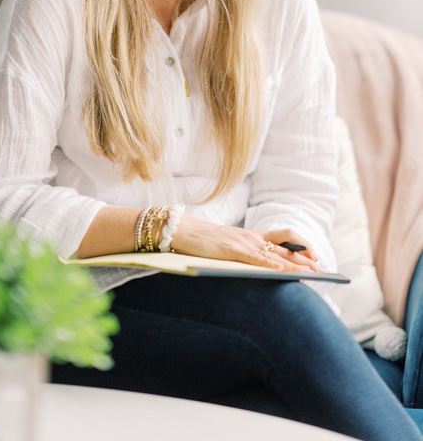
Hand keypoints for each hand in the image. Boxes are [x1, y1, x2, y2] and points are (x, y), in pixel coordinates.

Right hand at [172, 216, 321, 272]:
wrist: (182, 230)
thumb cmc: (202, 242)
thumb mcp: (227, 248)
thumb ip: (243, 255)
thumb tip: (257, 270)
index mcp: (252, 236)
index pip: (285, 238)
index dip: (303, 247)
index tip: (316, 259)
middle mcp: (253, 237)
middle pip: (287, 246)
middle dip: (307, 259)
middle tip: (323, 271)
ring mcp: (244, 243)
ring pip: (277, 254)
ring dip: (296, 265)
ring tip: (312, 274)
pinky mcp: (232, 250)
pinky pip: (257, 259)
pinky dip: (272, 266)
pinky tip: (283, 273)